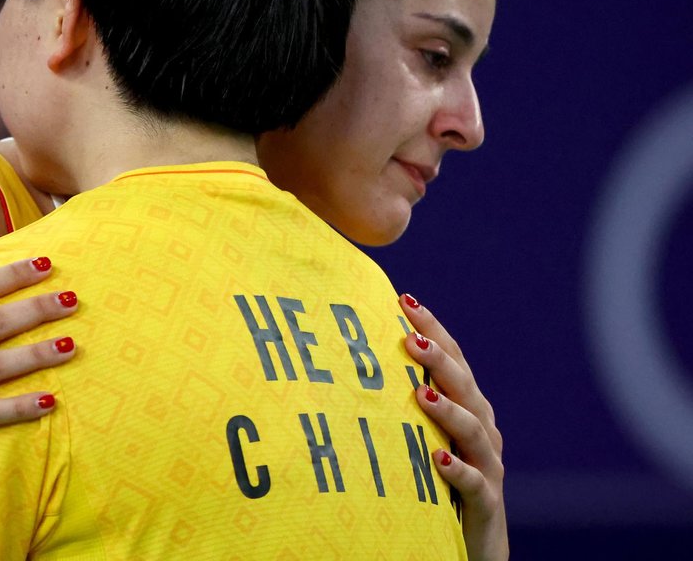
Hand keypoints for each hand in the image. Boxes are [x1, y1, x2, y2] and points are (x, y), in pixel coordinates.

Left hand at [399, 293, 507, 560]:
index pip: (452, 361)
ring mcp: (487, 466)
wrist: (469, 547)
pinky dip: (458, 469)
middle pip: (465, 386)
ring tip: (422, 393)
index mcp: (466, 409)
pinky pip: (475, 484)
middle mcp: (481, 431)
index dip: (433, 328)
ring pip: (474, 430)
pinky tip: (438, 459)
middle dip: (440, 359)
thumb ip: (399, 405)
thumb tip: (348, 361)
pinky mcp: (486, 504)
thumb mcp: (416, 438)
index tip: (404, 299)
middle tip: (411, 337)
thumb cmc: (434, 485)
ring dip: (448, 409)